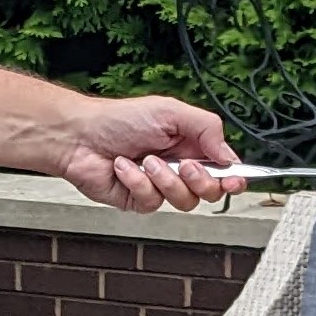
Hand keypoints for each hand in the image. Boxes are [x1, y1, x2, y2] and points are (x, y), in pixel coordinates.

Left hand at [53, 91, 246, 213]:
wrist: (80, 135)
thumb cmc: (120, 119)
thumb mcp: (171, 112)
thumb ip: (207, 129)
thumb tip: (230, 156)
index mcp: (192, 146)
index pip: (224, 169)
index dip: (234, 179)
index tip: (235, 181)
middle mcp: (179, 169)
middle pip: (209, 192)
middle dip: (199, 180)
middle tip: (184, 164)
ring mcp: (159, 187)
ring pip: (184, 201)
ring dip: (165, 179)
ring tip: (145, 160)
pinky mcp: (139, 201)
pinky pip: (153, 202)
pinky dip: (137, 182)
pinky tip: (124, 167)